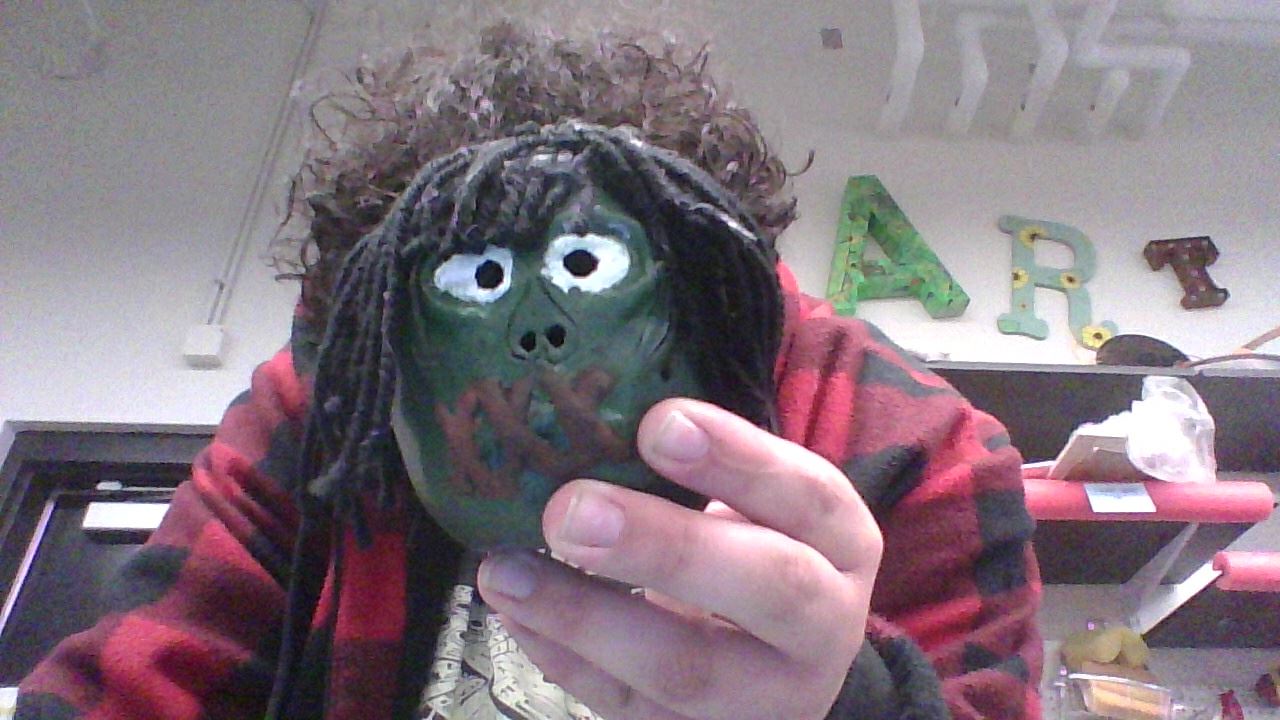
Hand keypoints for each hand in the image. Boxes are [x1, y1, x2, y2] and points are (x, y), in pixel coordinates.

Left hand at [477, 398, 883, 719]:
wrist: (778, 671)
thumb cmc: (755, 553)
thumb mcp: (764, 506)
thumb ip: (707, 465)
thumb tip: (596, 412)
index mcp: (842, 545)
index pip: (809, 497)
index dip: (737, 460)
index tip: (658, 423)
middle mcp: (821, 626)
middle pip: (766, 588)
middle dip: (666, 546)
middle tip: (571, 510)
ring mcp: (762, 696)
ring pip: (683, 666)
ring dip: (583, 615)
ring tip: (506, 570)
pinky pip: (624, 705)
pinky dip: (559, 656)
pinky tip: (513, 610)